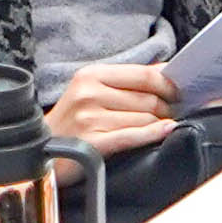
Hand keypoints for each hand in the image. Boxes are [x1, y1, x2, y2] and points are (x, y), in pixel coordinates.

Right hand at [43, 58, 179, 151]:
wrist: (38, 150)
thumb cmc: (71, 123)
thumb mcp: (91, 92)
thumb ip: (125, 82)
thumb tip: (166, 72)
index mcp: (91, 75)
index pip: (144, 74)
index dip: (170, 82)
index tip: (183, 89)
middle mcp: (89, 93)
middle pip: (148, 98)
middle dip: (168, 106)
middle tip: (176, 112)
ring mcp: (89, 117)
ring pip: (144, 118)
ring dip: (160, 123)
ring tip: (165, 125)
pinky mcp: (92, 142)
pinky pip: (134, 135)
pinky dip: (154, 133)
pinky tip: (166, 131)